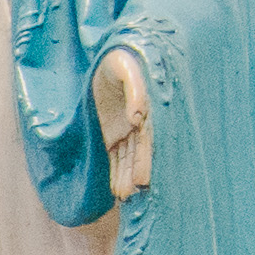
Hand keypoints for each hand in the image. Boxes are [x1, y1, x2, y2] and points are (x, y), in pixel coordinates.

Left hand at [94, 44, 154, 202]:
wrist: (106, 61)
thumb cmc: (117, 59)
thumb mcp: (122, 66)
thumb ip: (133, 87)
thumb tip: (138, 116)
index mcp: (147, 106)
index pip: (148, 136)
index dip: (146, 157)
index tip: (143, 178)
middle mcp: (139, 121)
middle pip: (139, 150)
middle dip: (137, 170)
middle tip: (133, 191)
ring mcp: (126, 129)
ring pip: (128, 156)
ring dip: (127, 175)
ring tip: (125, 196)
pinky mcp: (113, 133)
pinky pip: (116, 155)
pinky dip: (117, 171)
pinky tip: (117, 189)